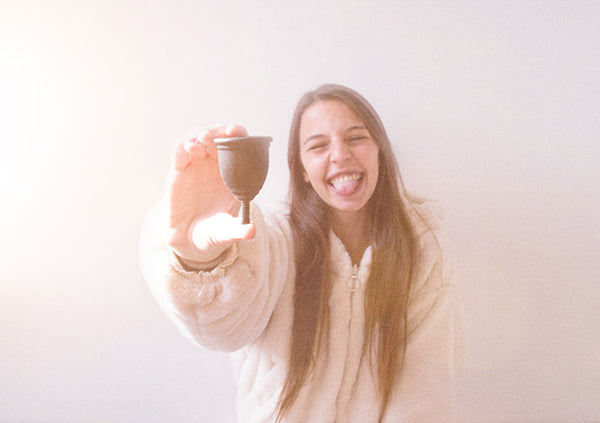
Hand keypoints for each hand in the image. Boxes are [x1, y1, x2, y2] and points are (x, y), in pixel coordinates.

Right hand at [166, 124, 255, 262]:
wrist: (189, 240)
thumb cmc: (214, 232)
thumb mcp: (227, 233)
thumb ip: (239, 230)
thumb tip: (251, 231)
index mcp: (235, 174)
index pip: (240, 145)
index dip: (239, 135)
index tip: (236, 131)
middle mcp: (217, 165)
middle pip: (219, 136)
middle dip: (217, 131)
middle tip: (214, 135)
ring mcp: (197, 165)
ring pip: (198, 138)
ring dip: (200, 134)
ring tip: (200, 140)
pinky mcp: (179, 169)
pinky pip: (180, 150)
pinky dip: (183, 145)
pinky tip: (187, 147)